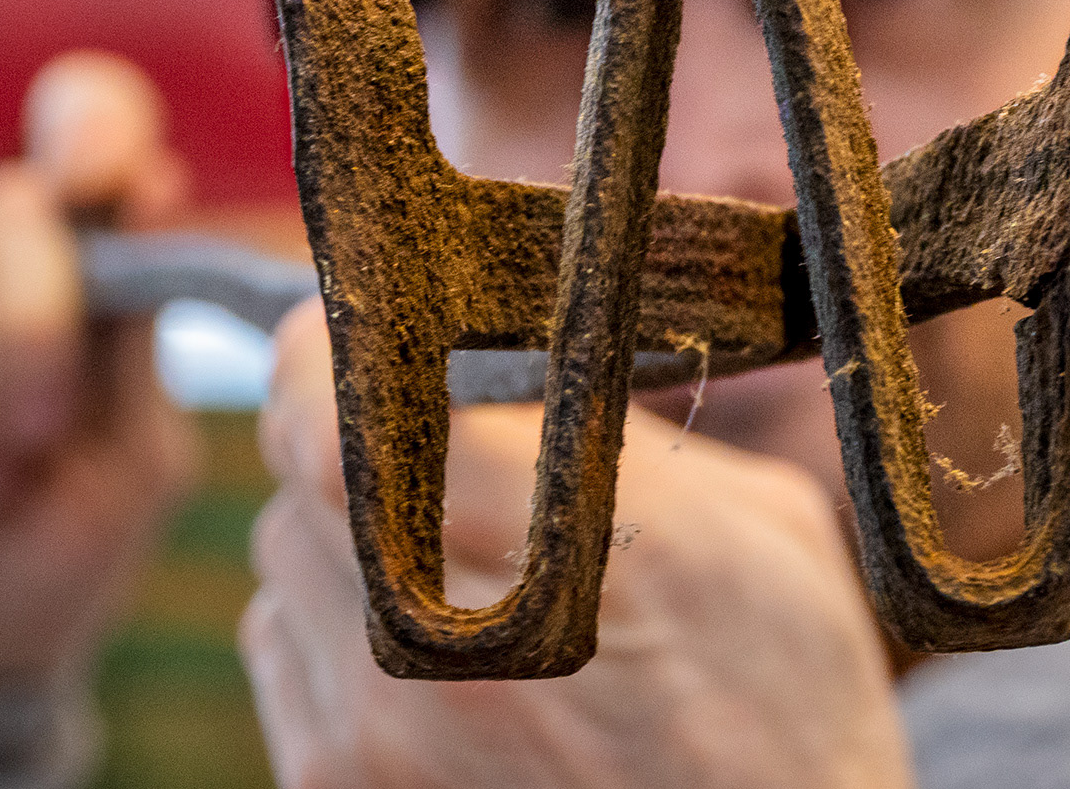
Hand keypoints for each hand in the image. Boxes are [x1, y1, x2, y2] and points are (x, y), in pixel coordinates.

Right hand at [0, 52, 199, 678]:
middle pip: (19, 204)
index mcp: (83, 258)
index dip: (97, 124)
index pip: (87, 123)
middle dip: (43, 332)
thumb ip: (138, 337)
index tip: (113, 178)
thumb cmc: (49, 548)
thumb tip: (154, 183)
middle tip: (40, 443)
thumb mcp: (132, 454)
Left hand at [245, 304, 914, 787]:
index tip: (344, 330)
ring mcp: (380, 739)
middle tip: (412, 437)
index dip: (326, 353)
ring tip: (438, 561)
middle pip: (302, 480)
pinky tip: (423, 652)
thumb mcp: (758, 523)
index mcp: (569, 544)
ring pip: (284, 566)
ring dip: (338, 536)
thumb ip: (610, 428)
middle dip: (347, 436)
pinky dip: (329, 629)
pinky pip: (283, 659)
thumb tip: (501, 359)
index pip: (349, 415)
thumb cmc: (786, 699)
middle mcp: (448, 648)